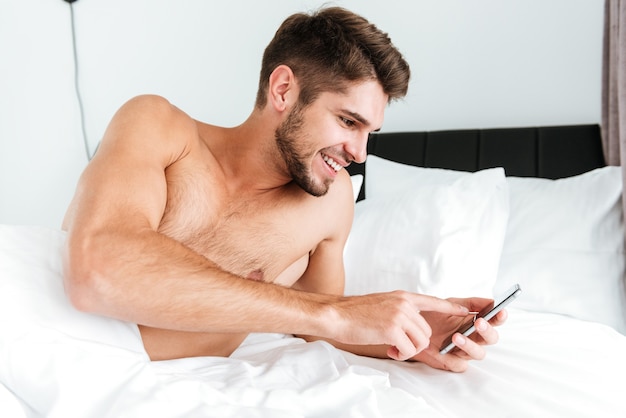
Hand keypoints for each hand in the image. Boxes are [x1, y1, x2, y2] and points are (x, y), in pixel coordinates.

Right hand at [330, 291, 469, 360]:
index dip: (451, 308)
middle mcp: (404, 304)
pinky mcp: (392, 329)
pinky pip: (408, 350)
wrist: (337, 315)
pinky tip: (389, 351)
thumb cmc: (355, 313)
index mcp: (402, 297)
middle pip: (427, 331)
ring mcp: (399, 316)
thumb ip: (399, 310)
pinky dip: (400, 355)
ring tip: (393, 348)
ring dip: (408, 351)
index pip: (433, 301)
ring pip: (420, 341)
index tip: (466, 311)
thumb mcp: (382, 304)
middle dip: (416, 343)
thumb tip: (411, 323)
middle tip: (398, 346)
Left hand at [413, 297, 506, 371]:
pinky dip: (450, 358)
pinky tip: (441, 351)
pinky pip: (459, 365)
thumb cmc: (436, 316)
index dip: (499, 317)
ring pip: (478, 353)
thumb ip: (471, 303)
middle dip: (487, 331)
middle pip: (491, 339)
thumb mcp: (451, 304)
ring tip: (456, 336)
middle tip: (478, 323)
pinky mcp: (454, 363)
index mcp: (477, 322)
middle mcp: (475, 338)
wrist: (415, 329)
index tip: (500, 311)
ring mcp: (465, 352)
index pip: (494, 321)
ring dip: (469, 345)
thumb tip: (492, 301)